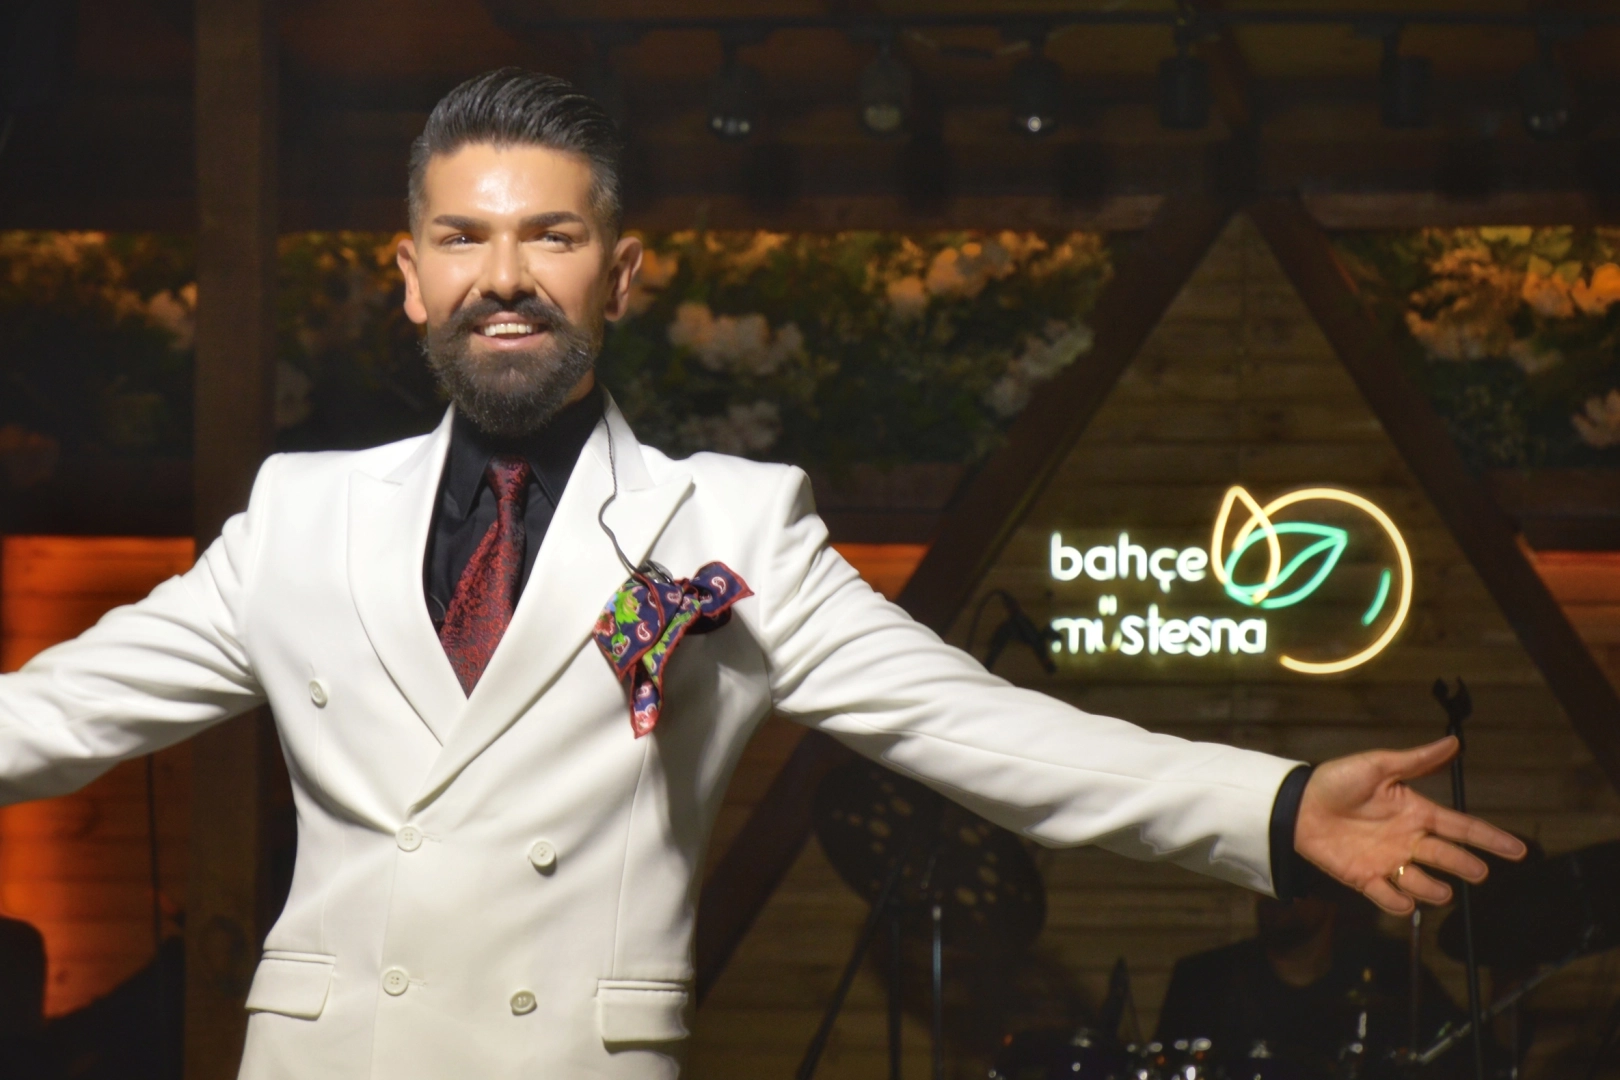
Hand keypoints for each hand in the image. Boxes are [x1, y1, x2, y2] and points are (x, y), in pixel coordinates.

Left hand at [1294, 736, 1526, 914]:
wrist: (1297, 804)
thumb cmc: (1337, 781)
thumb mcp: (1377, 766)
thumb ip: (1416, 760)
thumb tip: (1454, 741)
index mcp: (1416, 812)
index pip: (1461, 827)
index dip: (1490, 839)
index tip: (1519, 851)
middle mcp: (1408, 840)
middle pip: (1448, 858)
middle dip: (1466, 867)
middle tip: (1478, 872)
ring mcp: (1388, 862)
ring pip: (1423, 884)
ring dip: (1433, 889)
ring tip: (1440, 888)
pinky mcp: (1364, 878)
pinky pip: (1388, 898)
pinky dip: (1398, 903)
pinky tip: (1403, 900)